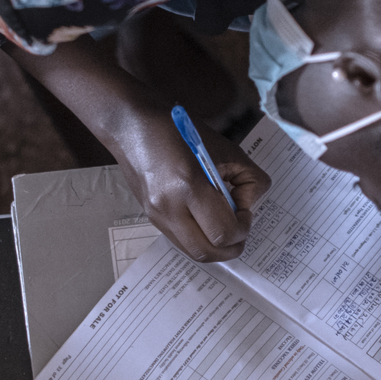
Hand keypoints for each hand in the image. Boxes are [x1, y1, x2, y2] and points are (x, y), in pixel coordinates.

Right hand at [113, 106, 268, 261]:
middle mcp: (169, 208)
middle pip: (208, 252)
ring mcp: (156, 216)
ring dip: (215, 246)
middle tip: (240, 225)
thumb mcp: (225, 148)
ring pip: (194, 253)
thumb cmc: (178, 130)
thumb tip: (249, 204)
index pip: (224, 231)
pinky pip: (182, 242)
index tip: (245, 209)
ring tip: (224, 224)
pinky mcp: (151, 218)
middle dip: (232, 245)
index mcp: (188, 186)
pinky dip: (200, 238)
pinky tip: (206, 218)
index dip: (243, 227)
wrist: (131, 126)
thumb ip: (249, 179)